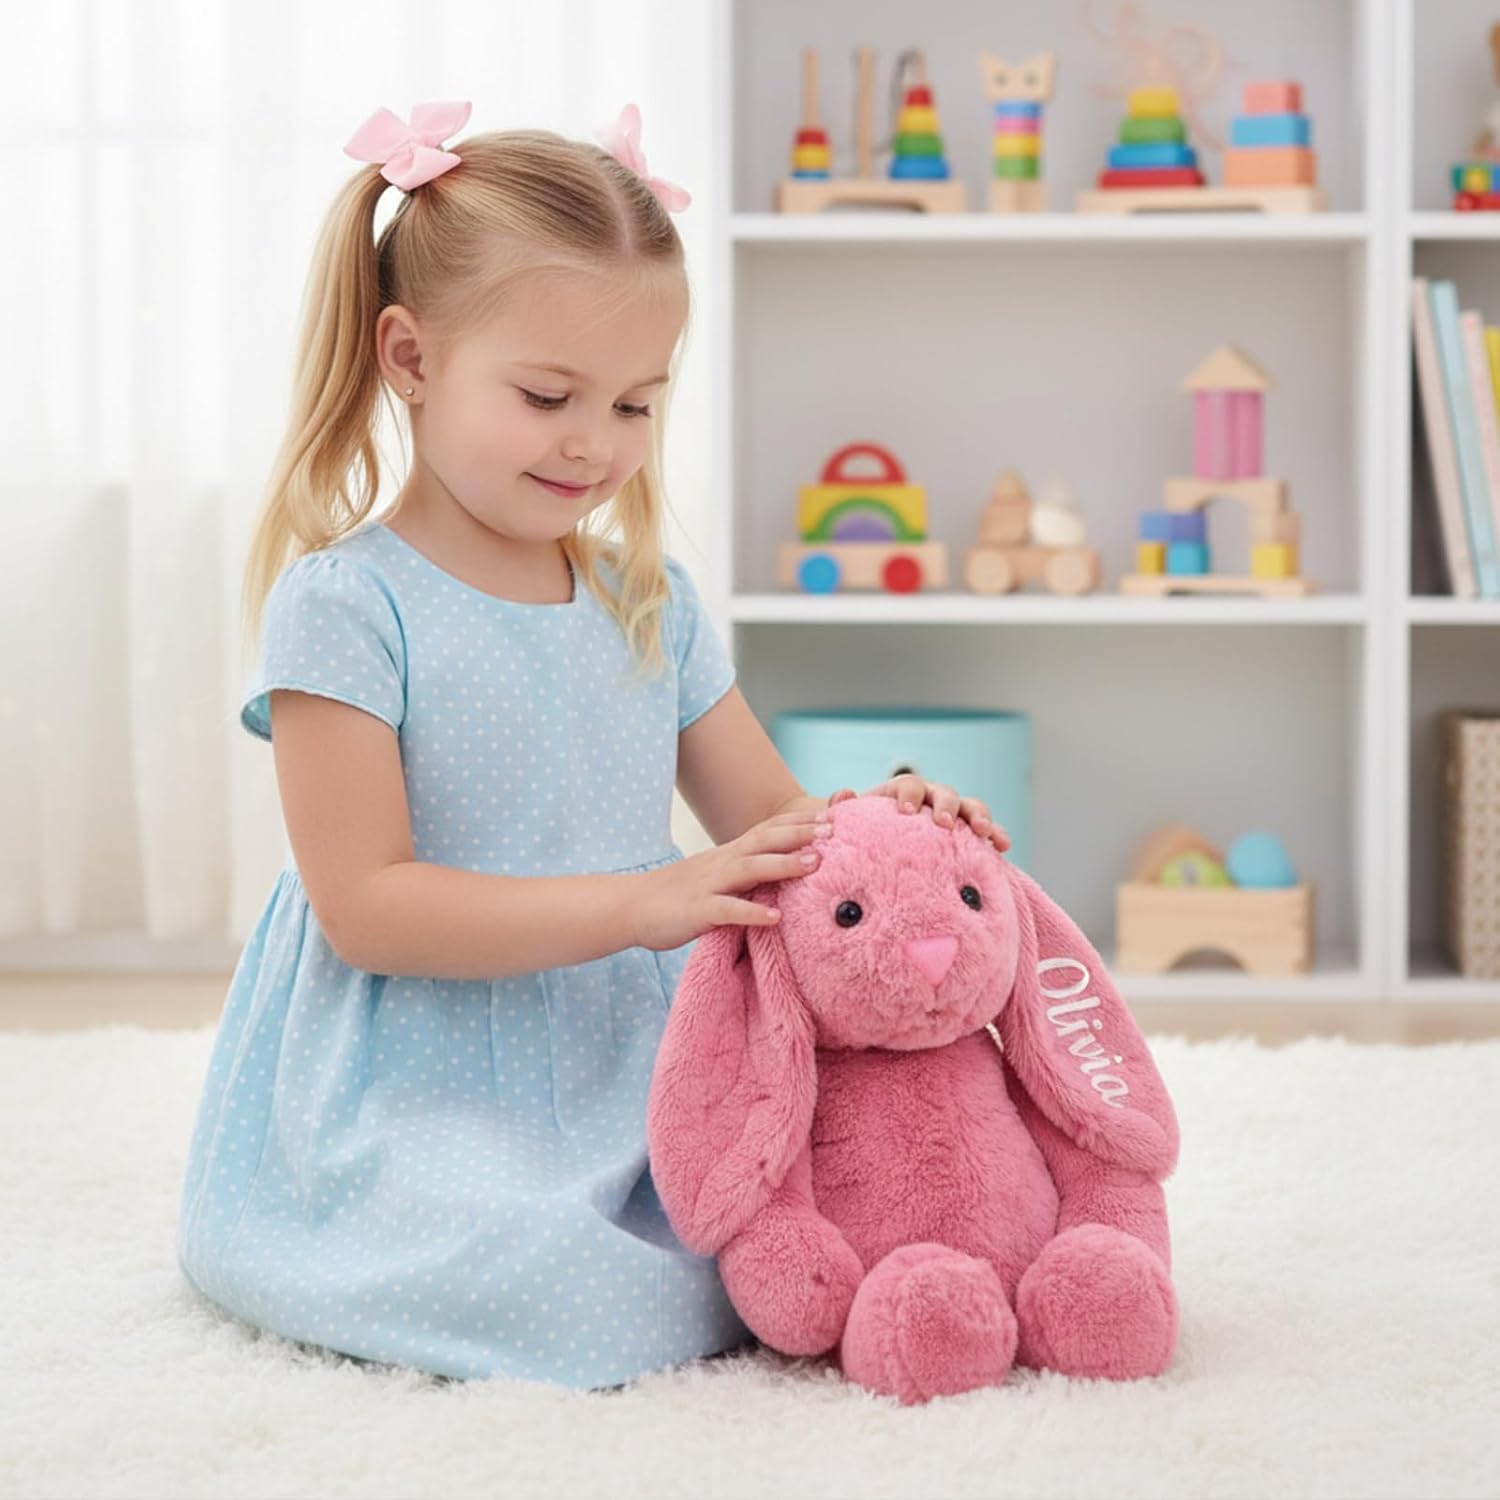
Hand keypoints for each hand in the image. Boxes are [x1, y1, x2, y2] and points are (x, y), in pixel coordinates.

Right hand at [631, 808, 832, 950]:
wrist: (632, 906)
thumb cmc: (680, 895)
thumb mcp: (717, 877)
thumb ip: (747, 874)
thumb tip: (783, 874)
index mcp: (729, 854)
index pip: (769, 829)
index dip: (799, 821)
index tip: (832, 814)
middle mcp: (722, 862)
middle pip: (765, 840)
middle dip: (800, 833)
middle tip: (834, 829)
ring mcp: (709, 884)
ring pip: (750, 868)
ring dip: (783, 864)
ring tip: (815, 863)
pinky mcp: (697, 910)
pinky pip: (727, 910)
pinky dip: (751, 911)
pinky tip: (775, 917)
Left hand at [829, 775, 1011, 852]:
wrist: (880, 844)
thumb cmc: (866, 833)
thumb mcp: (852, 821)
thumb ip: (844, 808)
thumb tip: (844, 793)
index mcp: (904, 791)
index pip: (909, 784)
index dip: (909, 795)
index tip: (906, 811)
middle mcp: (931, 798)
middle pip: (944, 792)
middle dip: (946, 805)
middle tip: (943, 823)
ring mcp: (953, 813)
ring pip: (971, 806)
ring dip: (980, 817)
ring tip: (985, 833)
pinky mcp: (968, 833)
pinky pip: (986, 830)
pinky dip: (996, 834)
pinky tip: (1003, 847)